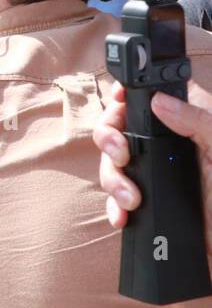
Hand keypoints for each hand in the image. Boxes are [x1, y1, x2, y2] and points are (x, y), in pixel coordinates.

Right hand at [93, 79, 211, 227]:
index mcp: (185, 122)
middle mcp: (164, 142)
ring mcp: (151, 169)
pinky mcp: (145, 195)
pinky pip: (115, 195)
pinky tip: (123, 214)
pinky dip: (113, 205)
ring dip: (113, 179)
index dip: (126, 93)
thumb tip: (160, 101)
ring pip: (111, 161)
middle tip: (121, 155)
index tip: (119, 99)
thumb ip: (197, 121)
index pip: (147, 96)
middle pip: (116, 127)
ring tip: (131, 199)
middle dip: (109, 140)